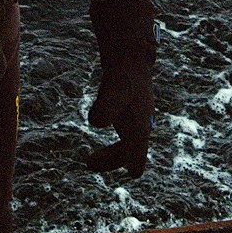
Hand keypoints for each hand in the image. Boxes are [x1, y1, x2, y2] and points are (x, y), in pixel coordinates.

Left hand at [84, 61, 152, 177]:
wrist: (131, 58)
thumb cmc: (123, 76)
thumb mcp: (113, 90)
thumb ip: (106, 106)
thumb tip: (95, 122)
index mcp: (140, 124)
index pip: (139, 149)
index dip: (135, 161)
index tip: (134, 174)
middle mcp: (142, 125)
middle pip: (130, 150)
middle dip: (112, 160)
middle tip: (90, 163)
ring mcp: (137, 120)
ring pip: (128, 144)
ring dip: (111, 154)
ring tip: (90, 161)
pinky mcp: (131, 115)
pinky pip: (125, 137)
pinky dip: (114, 144)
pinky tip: (101, 138)